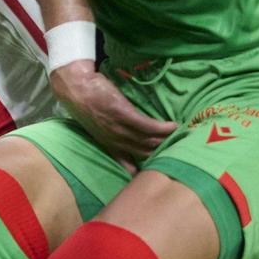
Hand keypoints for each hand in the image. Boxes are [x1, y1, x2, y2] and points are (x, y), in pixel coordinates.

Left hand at [51, 63, 176, 162]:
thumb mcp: (98, 126)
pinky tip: (174, 126)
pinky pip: (147, 126)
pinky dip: (162, 128)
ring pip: (148, 141)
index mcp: (109, 146)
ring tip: (181, 137)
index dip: (145, 171)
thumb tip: (130, 138)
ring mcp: (119, 129)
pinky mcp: (123, 114)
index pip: (129, 166)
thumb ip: (112, 136)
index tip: (160, 170)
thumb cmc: (87, 103)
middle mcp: (115, 141)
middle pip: (144, 154)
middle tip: (180, 151)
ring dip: (166, 140)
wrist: (76, 87)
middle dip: (162, 154)